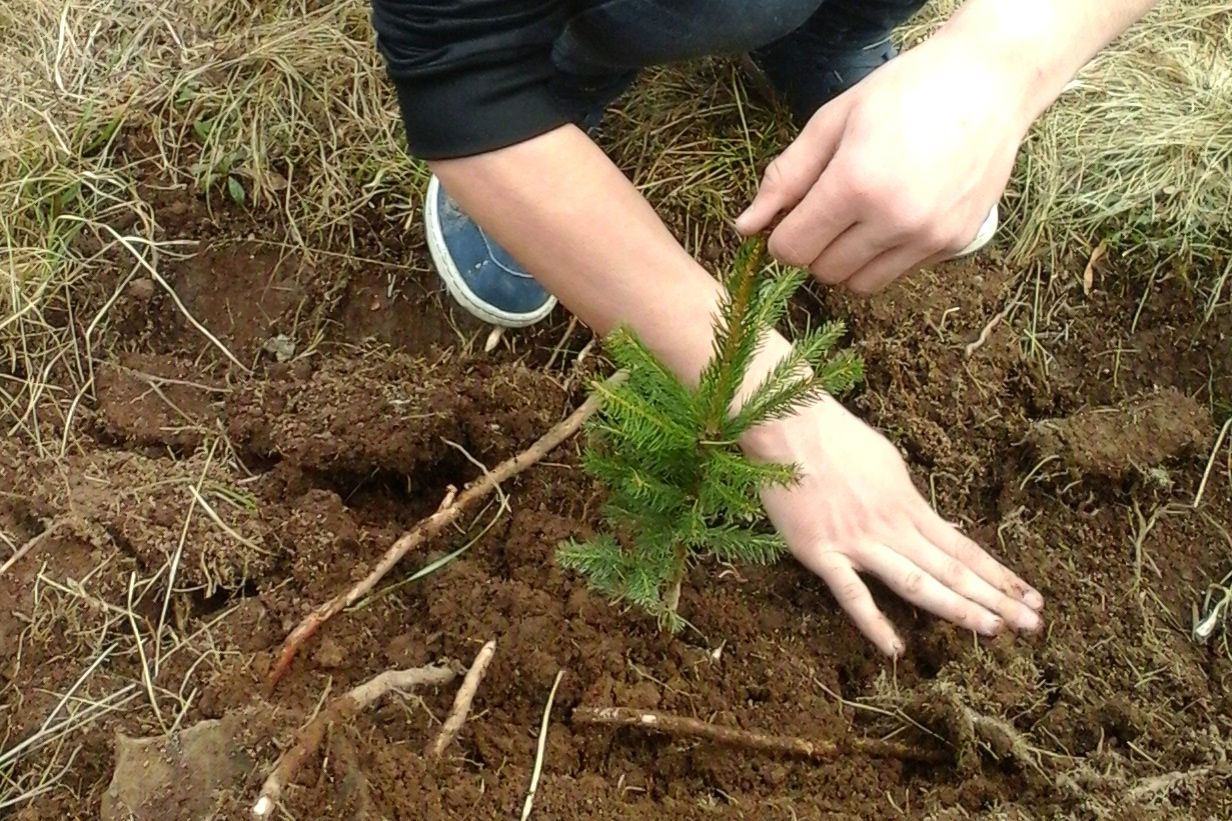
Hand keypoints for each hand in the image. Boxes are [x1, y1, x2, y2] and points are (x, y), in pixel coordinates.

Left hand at [735, 38, 1029, 293]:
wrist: (990, 83)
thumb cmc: (904, 92)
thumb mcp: (832, 122)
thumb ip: (785, 178)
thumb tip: (745, 228)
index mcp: (856, 185)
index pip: (792, 249)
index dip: (781, 236)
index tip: (793, 214)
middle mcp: (895, 220)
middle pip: (823, 271)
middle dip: (814, 246)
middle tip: (827, 208)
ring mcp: (929, 236)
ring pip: (860, 285)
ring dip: (847, 260)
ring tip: (859, 215)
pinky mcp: (955, 244)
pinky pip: (898, 274)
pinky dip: (884, 256)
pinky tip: (894, 214)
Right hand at [745, 397, 1042, 654]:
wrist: (786, 424)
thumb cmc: (832, 435)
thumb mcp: (885, 461)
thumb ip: (905, 497)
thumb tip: (928, 522)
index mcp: (908, 503)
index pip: (963, 548)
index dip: (999, 576)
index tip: (1031, 597)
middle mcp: (892, 526)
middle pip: (952, 570)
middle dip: (995, 599)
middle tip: (1033, 626)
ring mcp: (858, 541)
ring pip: (916, 583)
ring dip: (957, 608)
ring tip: (993, 632)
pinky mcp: (820, 552)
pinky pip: (852, 594)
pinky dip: (874, 623)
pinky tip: (895, 649)